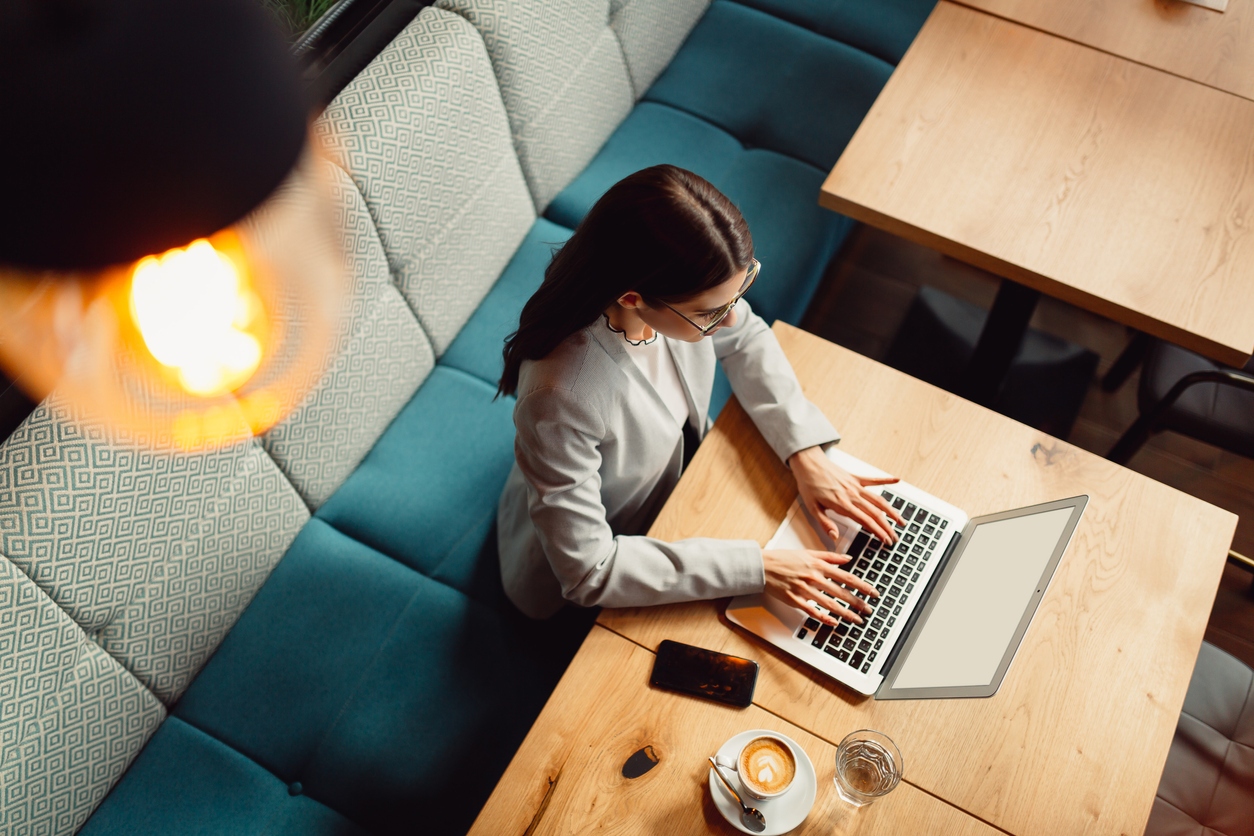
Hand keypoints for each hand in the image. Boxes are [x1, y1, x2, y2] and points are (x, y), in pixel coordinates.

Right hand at [762, 548, 879, 625]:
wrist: (763, 565)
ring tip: (857, 619)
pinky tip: (833, 622)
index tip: (873, 592)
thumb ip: (830, 556)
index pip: (846, 576)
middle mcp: (813, 577)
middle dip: (857, 602)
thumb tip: (847, 558)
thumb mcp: (808, 552)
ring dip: (845, 613)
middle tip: (869, 609)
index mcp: (818, 565)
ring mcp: (804, 589)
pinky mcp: (795, 600)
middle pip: (841, 592)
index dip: (862, 585)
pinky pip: (812, 611)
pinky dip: (824, 618)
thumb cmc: (784, 558)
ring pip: (829, 603)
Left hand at [788, 447, 906, 544]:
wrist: (808, 464)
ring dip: (891, 511)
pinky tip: (897, 480)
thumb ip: (825, 523)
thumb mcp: (812, 508)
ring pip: (878, 500)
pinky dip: (886, 480)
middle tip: (895, 538)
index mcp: (843, 504)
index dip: (878, 532)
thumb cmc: (809, 485)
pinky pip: (873, 479)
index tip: (886, 540)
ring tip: (901, 520)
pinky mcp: (855, 477)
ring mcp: (856, 486)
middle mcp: (853, 495)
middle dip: (888, 527)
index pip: (866, 521)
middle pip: (875, 513)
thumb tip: (834, 537)